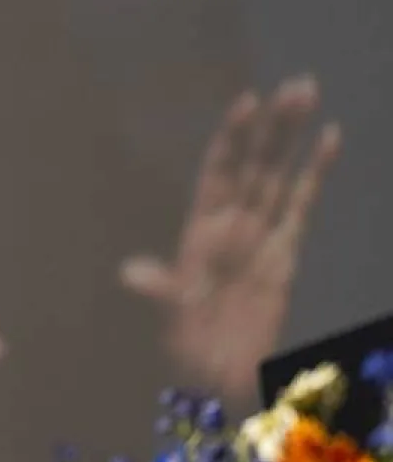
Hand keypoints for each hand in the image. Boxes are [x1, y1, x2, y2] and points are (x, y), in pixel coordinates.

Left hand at [119, 76, 340, 400]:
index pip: (218, 172)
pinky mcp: (284, 254)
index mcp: (200, 230)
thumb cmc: (184, 346)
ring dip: (293, 136)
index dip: (232, 138)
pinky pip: (302, 207)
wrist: (216, 378)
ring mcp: (259, 236)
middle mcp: (230, 225)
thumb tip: (132, 274)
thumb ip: (159, 290)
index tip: (248, 101)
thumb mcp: (168, 315)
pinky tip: (329, 140)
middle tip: (298, 83)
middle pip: (254, 164)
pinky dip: (316, 173)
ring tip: (309, 92)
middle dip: (273, 126)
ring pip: (279, 175)